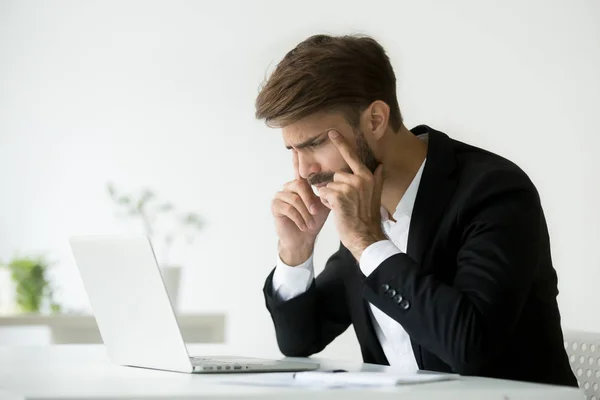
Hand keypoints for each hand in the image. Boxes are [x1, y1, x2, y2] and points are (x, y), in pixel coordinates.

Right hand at [272, 151, 329, 264]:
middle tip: (316, 212)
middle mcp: (289, 187)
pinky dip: (298, 218)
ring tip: (311, 223)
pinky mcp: (275, 206)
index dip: (297, 159)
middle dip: (310, 200)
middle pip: (300, 185)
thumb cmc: (313, 221)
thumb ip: (328, 192)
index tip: (296, 148)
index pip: (298, 169)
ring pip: (295, 199)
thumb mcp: (324, 205)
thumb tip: (339, 180)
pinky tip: (303, 226)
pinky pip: (288, 208)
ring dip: (305, 213)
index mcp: (300, 185)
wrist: (303, 240)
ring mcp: (280, 196)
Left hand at [318, 130, 386, 260]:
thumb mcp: (375, 195)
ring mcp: (349, 187)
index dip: (341, 143)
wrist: (365, 235)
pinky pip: (324, 193)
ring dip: (331, 197)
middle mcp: (360, 179)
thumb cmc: (367, 217)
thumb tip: (380, 164)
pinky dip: (327, 203)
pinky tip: (337, 211)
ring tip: (342, 208)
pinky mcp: (339, 196)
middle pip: (336, 176)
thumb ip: (376, 178)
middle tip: (346, 203)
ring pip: (329, 185)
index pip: (352, 156)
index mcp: (368, 177)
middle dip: (336, 188)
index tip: (331, 132)